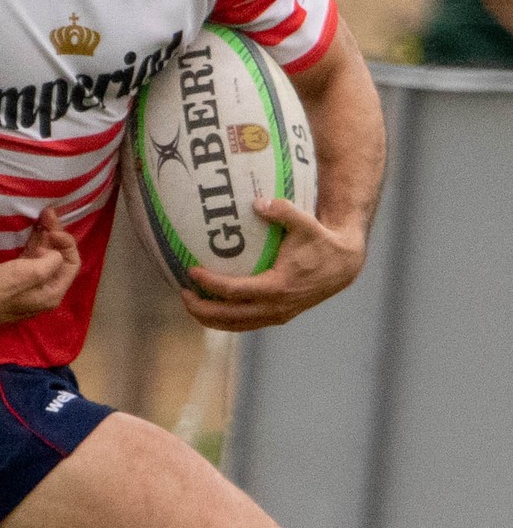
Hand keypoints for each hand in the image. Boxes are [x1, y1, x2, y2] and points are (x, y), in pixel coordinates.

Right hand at [0, 211, 79, 331]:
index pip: (72, 263)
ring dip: (44, 237)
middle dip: (55, 235)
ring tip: (41, 216)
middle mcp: (46, 290)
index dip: (66, 243)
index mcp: (54, 292)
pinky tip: (32, 231)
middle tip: (47, 213)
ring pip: (44, 257)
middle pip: (58, 259)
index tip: (51, 230)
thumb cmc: (2, 289)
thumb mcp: (32, 273)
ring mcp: (30, 285)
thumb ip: (52, 261)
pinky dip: (34, 244)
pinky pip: (31, 259)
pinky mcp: (15, 280)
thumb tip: (53, 253)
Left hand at [184, 198, 364, 331]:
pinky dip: (226, 319)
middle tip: (182, 292)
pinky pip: (245, 324)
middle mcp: (276, 307)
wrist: (344, 265)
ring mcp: (277, 315)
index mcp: (278, 286)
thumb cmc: (321, 241)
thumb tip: (257, 202)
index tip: (191, 270)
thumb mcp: (305, 222)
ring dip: (210, 318)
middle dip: (201, 308)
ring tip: (191, 302)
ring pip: (235, 325)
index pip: (234, 291)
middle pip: (228, 316)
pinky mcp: (278, 317)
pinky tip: (211, 306)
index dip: (209, 283)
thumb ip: (282, 211)